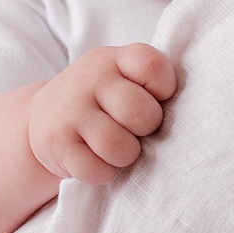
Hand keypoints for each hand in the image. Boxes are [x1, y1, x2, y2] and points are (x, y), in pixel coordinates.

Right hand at [27, 46, 176, 185]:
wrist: (41, 119)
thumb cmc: (100, 102)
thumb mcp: (120, 79)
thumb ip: (149, 86)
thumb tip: (192, 118)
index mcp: (114, 59)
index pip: (152, 66)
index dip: (163, 89)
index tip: (154, 99)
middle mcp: (90, 78)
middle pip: (141, 113)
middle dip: (145, 130)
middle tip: (132, 129)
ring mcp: (70, 110)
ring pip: (120, 147)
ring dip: (124, 156)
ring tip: (114, 147)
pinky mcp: (57, 142)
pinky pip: (96, 170)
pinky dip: (102, 173)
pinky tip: (93, 159)